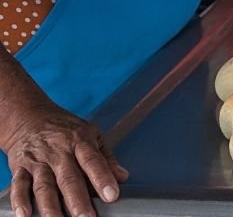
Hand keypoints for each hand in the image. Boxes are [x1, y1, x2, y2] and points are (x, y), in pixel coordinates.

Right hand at [3, 99, 126, 216]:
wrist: (29, 116)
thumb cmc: (65, 129)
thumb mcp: (91, 134)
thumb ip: (106, 157)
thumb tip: (122, 176)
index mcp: (80, 141)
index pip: (93, 160)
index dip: (103, 178)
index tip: (112, 195)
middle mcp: (58, 151)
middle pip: (68, 178)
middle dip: (78, 200)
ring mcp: (38, 161)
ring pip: (44, 186)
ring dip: (50, 206)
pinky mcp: (20, 168)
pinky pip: (19, 185)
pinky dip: (20, 201)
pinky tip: (25, 214)